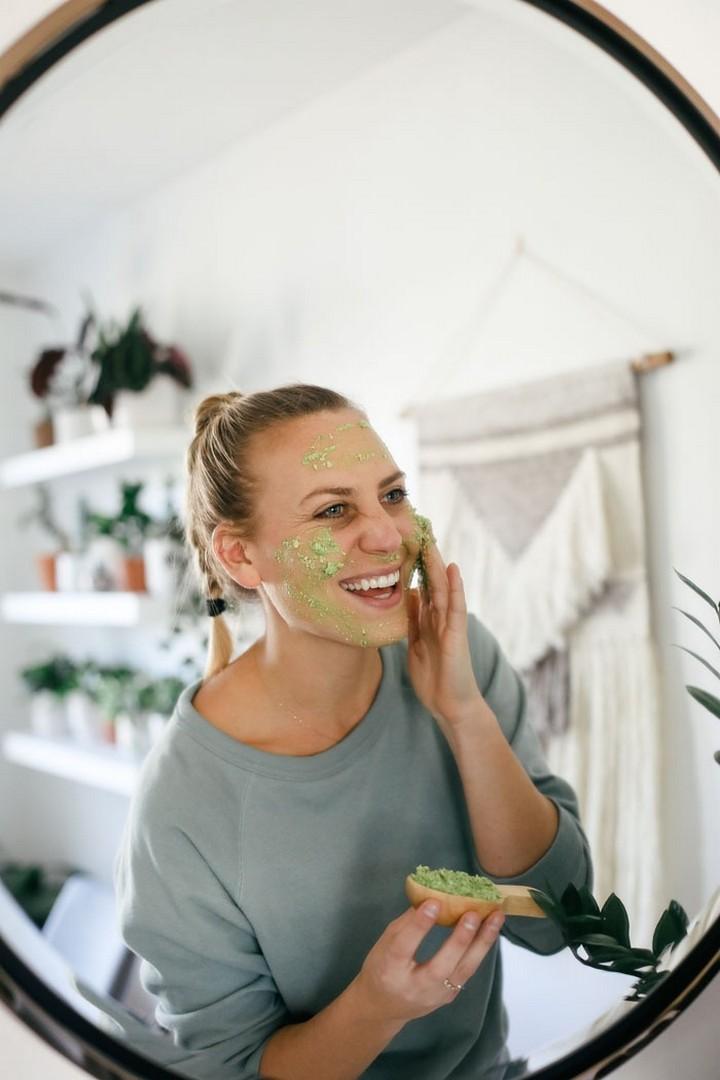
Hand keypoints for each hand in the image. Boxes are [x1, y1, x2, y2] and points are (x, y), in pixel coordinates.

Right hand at [353, 901, 503, 1023]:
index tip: (435, 902)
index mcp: (389, 969)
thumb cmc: (381, 967)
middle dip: (460, 939)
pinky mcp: (450, 996)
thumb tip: (431, 897)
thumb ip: (406, 924)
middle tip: (473, 913)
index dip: (420, 925)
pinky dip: (480, 950)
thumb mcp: (384, 943)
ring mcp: (435, 996)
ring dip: (482, 942)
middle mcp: (414, 987)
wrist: (383, 1008)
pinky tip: (491, 930)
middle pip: (441, 965)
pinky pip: (467, 971)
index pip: (405, 946)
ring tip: (496, 917)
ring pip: (463, 970)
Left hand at [406, 540, 485, 735]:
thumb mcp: (416, 644)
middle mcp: (441, 619)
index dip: (415, 566)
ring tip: (432, 541)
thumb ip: (414, 620)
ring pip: (443, 589)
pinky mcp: (457, 635)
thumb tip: (410, 594)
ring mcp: (450, 625)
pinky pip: (455, 607)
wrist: (450, 705)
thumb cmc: (434, 678)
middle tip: (419, 531)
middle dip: (426, 559)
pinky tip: (453, 569)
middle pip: (433, 582)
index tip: (407, 542)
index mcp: (430, 621)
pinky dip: (455, 587)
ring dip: (438, 565)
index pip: (423, 587)